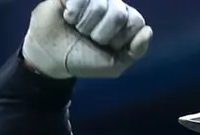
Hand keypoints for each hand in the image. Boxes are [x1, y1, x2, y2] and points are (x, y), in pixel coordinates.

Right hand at [20, 0, 151, 78]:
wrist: (51, 58)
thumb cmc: (83, 59)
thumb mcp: (114, 64)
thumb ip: (136, 51)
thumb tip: (147, 30)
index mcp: (124, 20)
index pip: (135, 21)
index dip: (120, 39)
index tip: (106, 47)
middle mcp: (111, 4)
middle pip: (118, 13)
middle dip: (101, 34)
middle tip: (89, 38)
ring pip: (99, 5)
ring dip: (85, 25)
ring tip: (77, 29)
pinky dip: (73, 13)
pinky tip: (68, 18)